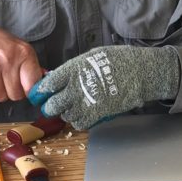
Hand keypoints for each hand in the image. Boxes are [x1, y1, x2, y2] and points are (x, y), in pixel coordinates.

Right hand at [0, 20, 43, 101]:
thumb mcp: (18, 47)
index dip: (30, 91)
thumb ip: (30, 67)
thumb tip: (42, 87)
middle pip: (16, 95)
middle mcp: (8, 59)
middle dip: (11, 91)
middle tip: (5, 79)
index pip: (33, 85)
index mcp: (23, 52)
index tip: (26, 90)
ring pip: (0, 97)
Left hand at [27, 45, 179, 129]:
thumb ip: (73, 68)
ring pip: (65, 116)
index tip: (41, 94)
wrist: (140, 72)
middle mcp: (75, 88)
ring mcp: (85, 103)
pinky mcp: (96, 115)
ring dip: (67, 113)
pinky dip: (80, 121)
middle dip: (51, 106)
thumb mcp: (91, 56)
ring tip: (76, 107)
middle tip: (55, 104)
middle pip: (52, 106)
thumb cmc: (119, 60)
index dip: (41, 92)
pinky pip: (79, 124)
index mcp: (72, 70)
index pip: (47, 85)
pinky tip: (85, 113)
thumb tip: (60, 76)